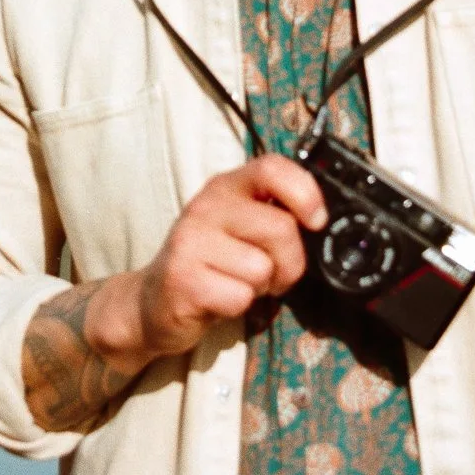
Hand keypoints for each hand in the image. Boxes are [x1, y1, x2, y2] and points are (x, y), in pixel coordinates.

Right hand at [122, 155, 325, 357]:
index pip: (273, 167)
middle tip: (272, 274)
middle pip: (281, 228)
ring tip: (239, 284)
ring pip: (263, 268)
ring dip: (262, 287)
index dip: (305, 193)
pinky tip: (219, 299)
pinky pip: (240, 297)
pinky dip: (239, 307)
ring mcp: (191, 241)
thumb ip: (274, 215)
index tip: (316, 221)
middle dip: (291, 263)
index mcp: (227, 187)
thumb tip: (321, 220)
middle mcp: (207, 206)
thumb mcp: (240, 227)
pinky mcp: (183, 279)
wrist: (153, 301)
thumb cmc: (212, 263)